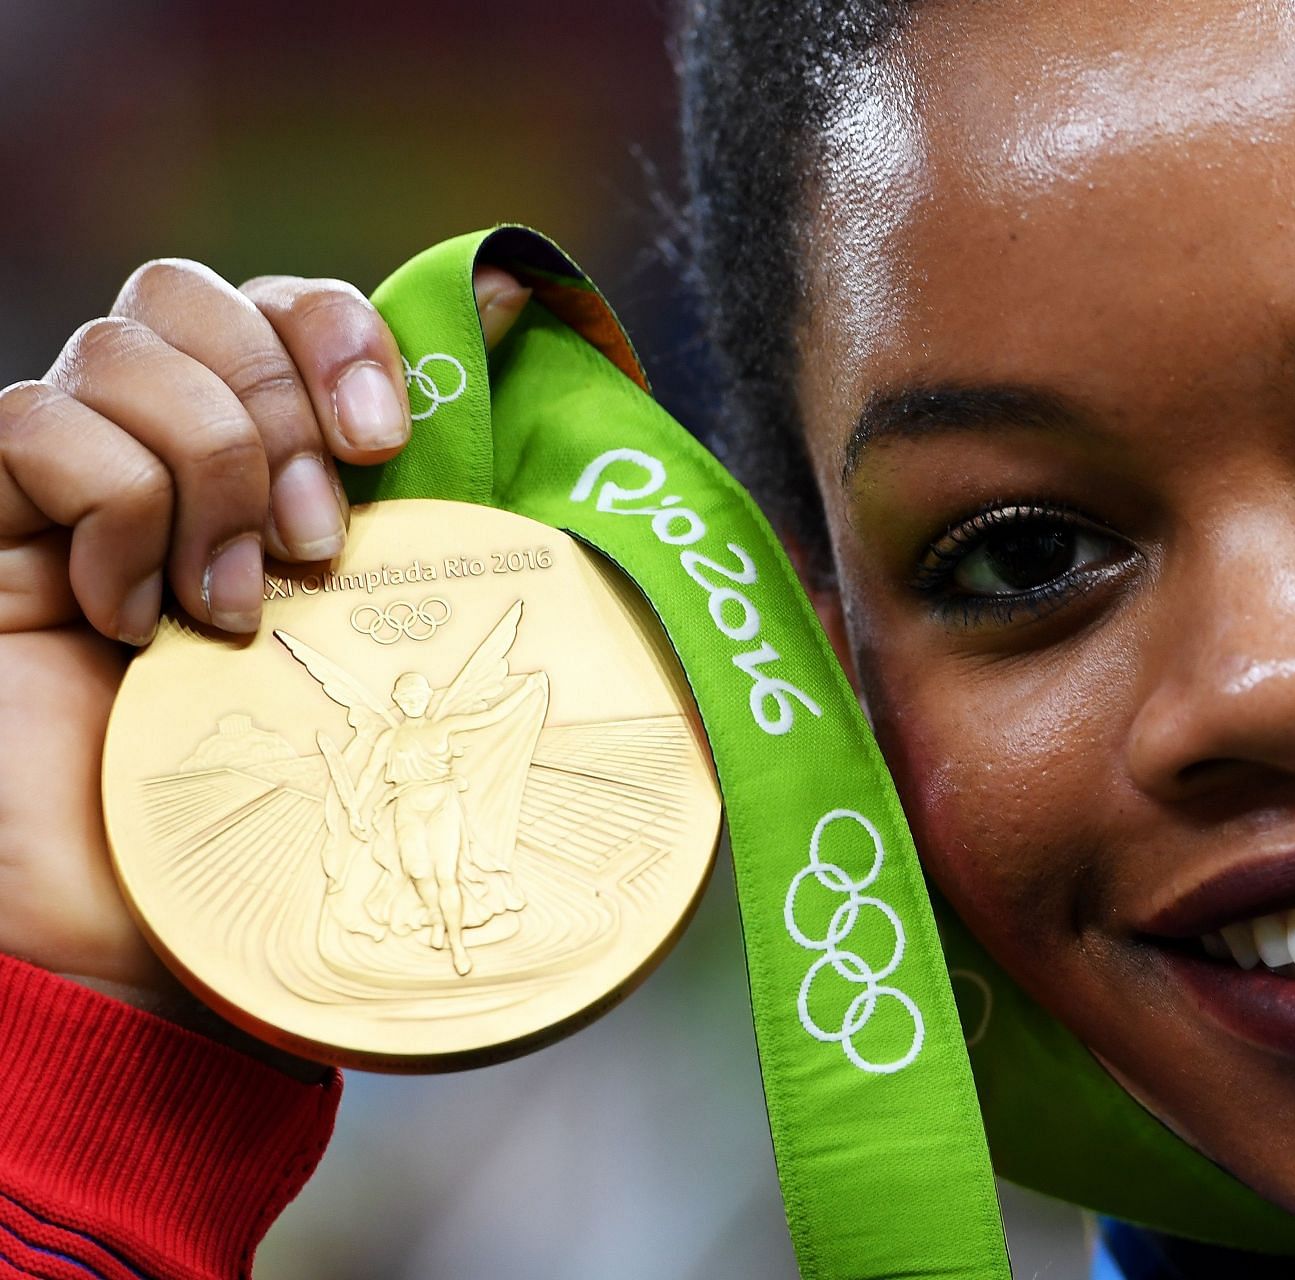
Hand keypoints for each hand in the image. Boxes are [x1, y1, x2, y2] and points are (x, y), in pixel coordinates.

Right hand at [0, 260, 529, 997]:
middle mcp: (156, 454)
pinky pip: (38, 427)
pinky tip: (127, 622)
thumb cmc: (281, 802)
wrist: (140, 928)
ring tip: (230, 610)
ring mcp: (61, 484)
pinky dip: (109, 517)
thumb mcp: (385, 659)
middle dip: (276, 407)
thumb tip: (523, 363)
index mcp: (264, 467)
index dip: (338, 331)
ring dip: (209, 476)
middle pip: (190, 293)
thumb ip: (433, 527)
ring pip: (122, 346)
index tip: (386, 440)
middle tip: (316, 548)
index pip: (282, 308)